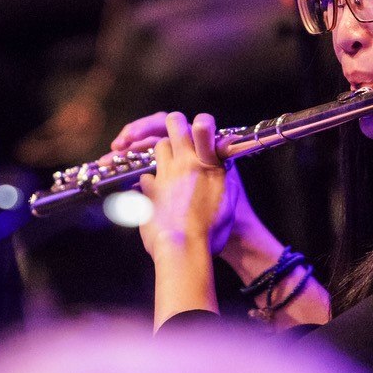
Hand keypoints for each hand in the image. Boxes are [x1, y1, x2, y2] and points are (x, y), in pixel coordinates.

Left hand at [137, 112, 239, 256]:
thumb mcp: (228, 199)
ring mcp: (165, 175)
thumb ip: (221, 178)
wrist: (185, 249)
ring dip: (162, 151)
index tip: (201, 125)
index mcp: (209, 165)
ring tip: (168, 165)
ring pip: (159, 146)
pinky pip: (145, 177)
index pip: (203, 128)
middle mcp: (186, 164)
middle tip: (176, 132)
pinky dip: (149, 182)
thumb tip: (219, 167)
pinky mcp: (149, 190)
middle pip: (173, 124)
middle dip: (174, 123)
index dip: (201, 122)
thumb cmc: (213, 230)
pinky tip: (153, 193)